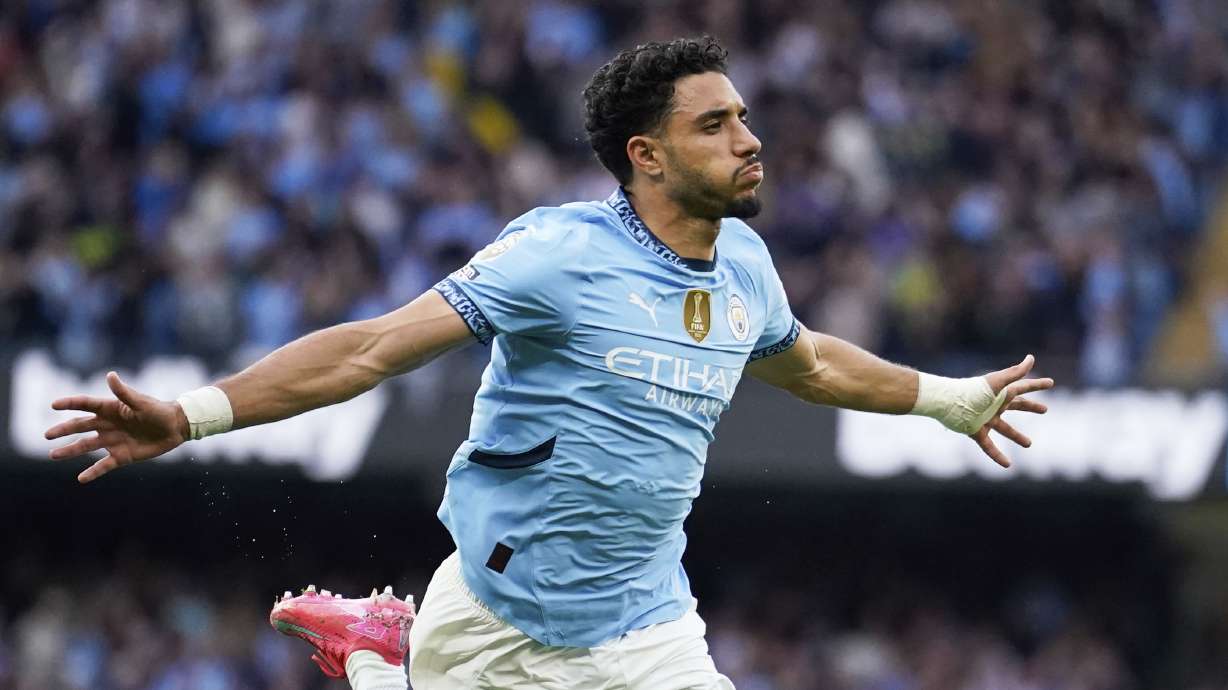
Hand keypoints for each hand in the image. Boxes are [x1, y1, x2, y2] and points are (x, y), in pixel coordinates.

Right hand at [45, 372, 189, 482]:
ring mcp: (113, 441)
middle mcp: (107, 425)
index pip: (86, 405)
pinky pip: (103, 465)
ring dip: (70, 451)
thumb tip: (110, 375)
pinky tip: (80, 479)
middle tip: (47, 435)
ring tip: (53, 455)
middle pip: (80, 427)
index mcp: (110, 409)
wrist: (175, 428)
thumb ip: (123, 392)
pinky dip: (92, 472)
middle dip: (63, 430)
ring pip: (86, 446)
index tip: (53, 405)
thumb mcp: (141, 402)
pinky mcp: (121, 456)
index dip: (70, 403)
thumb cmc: (159, 411)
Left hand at [972, 354, 1054, 467]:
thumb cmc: (972, 391)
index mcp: (1001, 392)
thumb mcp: (996, 383)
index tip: (1051, 383)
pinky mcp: (976, 431)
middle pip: (1017, 406)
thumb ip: (1014, 373)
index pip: (1023, 387)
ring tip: (1029, 444)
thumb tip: (1031, 358)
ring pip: (1005, 429)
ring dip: (1017, 436)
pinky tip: (1007, 465)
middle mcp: (995, 405)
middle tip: (1045, 409)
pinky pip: (989, 446)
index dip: (1037, 384)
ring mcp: (986, 419)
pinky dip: (997, 456)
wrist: (947, 403)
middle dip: (1030, 407)